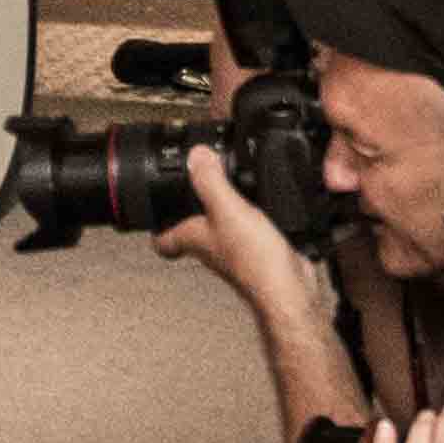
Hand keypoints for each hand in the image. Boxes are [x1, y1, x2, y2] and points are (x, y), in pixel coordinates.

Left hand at [153, 131, 297, 300]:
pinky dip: (249, 216)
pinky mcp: (257, 250)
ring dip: (220, 210)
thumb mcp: (228, 209)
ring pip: (218, 228)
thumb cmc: (255, 262)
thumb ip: (209, 180)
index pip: (161, 239)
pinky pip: (246, 230)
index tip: (154, 205)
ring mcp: (234, 250)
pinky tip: (260, 204)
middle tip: (189, 189)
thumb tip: (195, 155)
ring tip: (225, 187)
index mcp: (194, 237)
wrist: (289, 287)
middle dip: (187, 210)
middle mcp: (210, 246)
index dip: (154, 224)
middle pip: (189, 230)